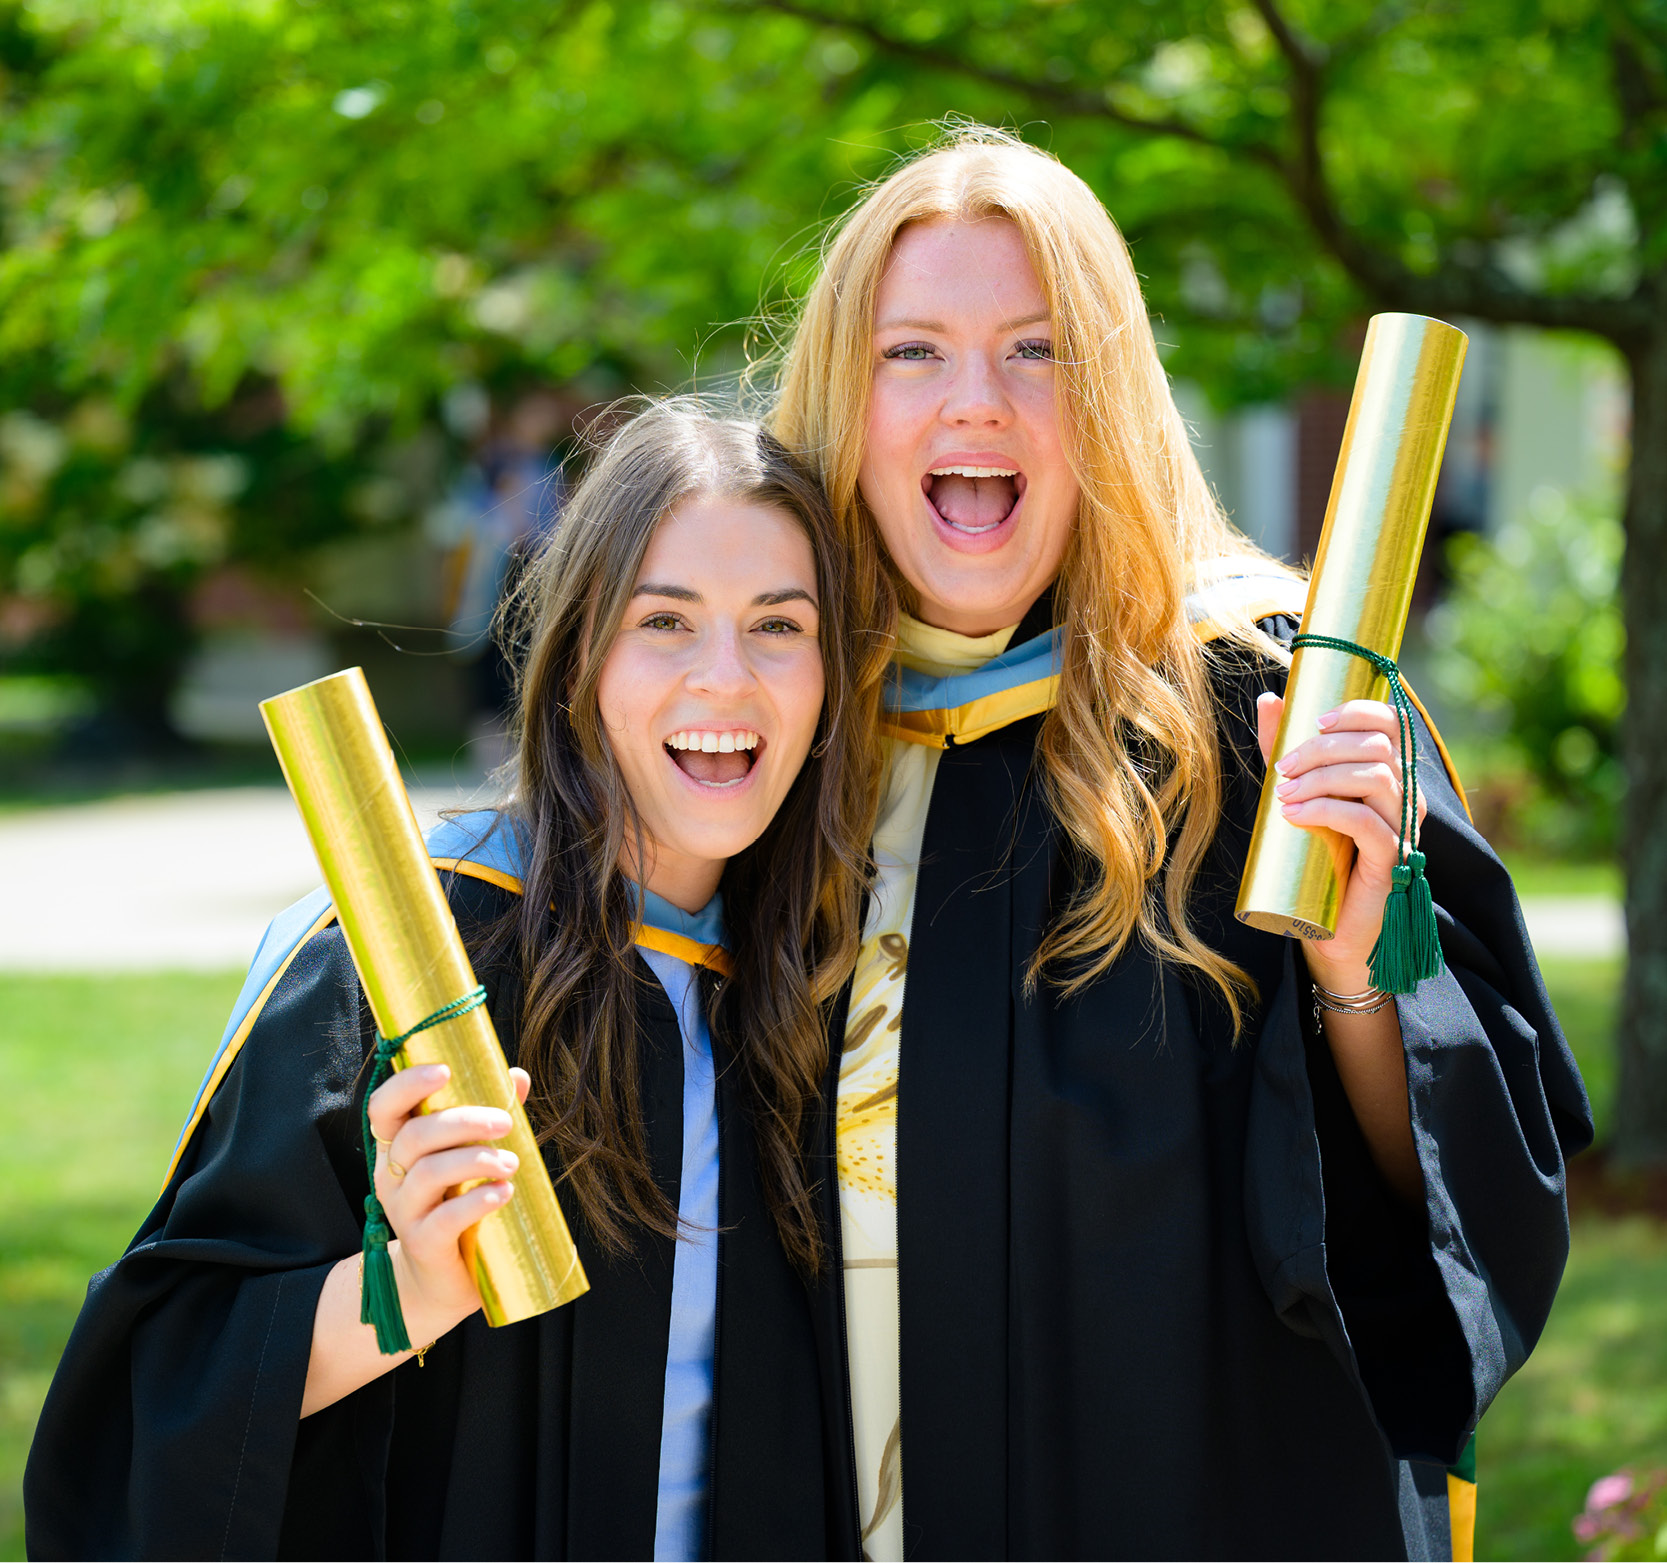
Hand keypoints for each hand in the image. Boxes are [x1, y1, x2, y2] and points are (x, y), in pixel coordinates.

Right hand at [367, 1063, 531, 1336]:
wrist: (440, 1279)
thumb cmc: (456, 1203)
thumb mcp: (469, 1156)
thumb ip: (489, 1116)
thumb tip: (517, 1075)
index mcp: (396, 1147)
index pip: (384, 1107)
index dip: (407, 1084)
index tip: (445, 1070)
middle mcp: (391, 1176)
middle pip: (415, 1136)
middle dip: (463, 1121)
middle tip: (505, 1123)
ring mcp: (403, 1212)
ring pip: (429, 1174)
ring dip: (476, 1161)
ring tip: (511, 1163)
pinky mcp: (423, 1245)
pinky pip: (445, 1218)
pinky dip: (477, 1201)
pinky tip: (503, 1192)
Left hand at [1255, 692, 1428, 988]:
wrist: (1325, 926)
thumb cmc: (1313, 855)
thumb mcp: (1296, 791)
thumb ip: (1285, 747)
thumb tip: (1271, 699)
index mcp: (1390, 773)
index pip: (1392, 723)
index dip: (1357, 712)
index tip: (1314, 722)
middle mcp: (1407, 795)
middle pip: (1377, 746)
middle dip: (1322, 749)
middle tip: (1281, 768)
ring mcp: (1404, 828)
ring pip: (1374, 777)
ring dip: (1321, 778)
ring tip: (1282, 794)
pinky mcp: (1392, 860)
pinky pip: (1367, 822)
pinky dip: (1326, 810)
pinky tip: (1294, 813)